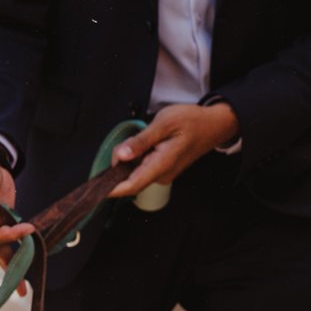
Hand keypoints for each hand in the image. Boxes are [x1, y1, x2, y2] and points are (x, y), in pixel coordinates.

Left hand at [109, 101, 238, 197]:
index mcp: (161, 165)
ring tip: (145, 138)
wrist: (214, 124)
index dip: (111, 189)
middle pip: (129, 178)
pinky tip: (148, 143)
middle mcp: (161, 174)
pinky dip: (138, 157)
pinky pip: (142, 168)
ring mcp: (163, 173)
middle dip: (120, 163)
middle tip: (130, 141)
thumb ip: (141, 141)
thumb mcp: (164, 123)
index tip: (95, 188)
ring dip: (130, 159)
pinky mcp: (163, 170)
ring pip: (135, 172)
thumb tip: (121, 155)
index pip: (131, 186)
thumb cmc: (193, 121)